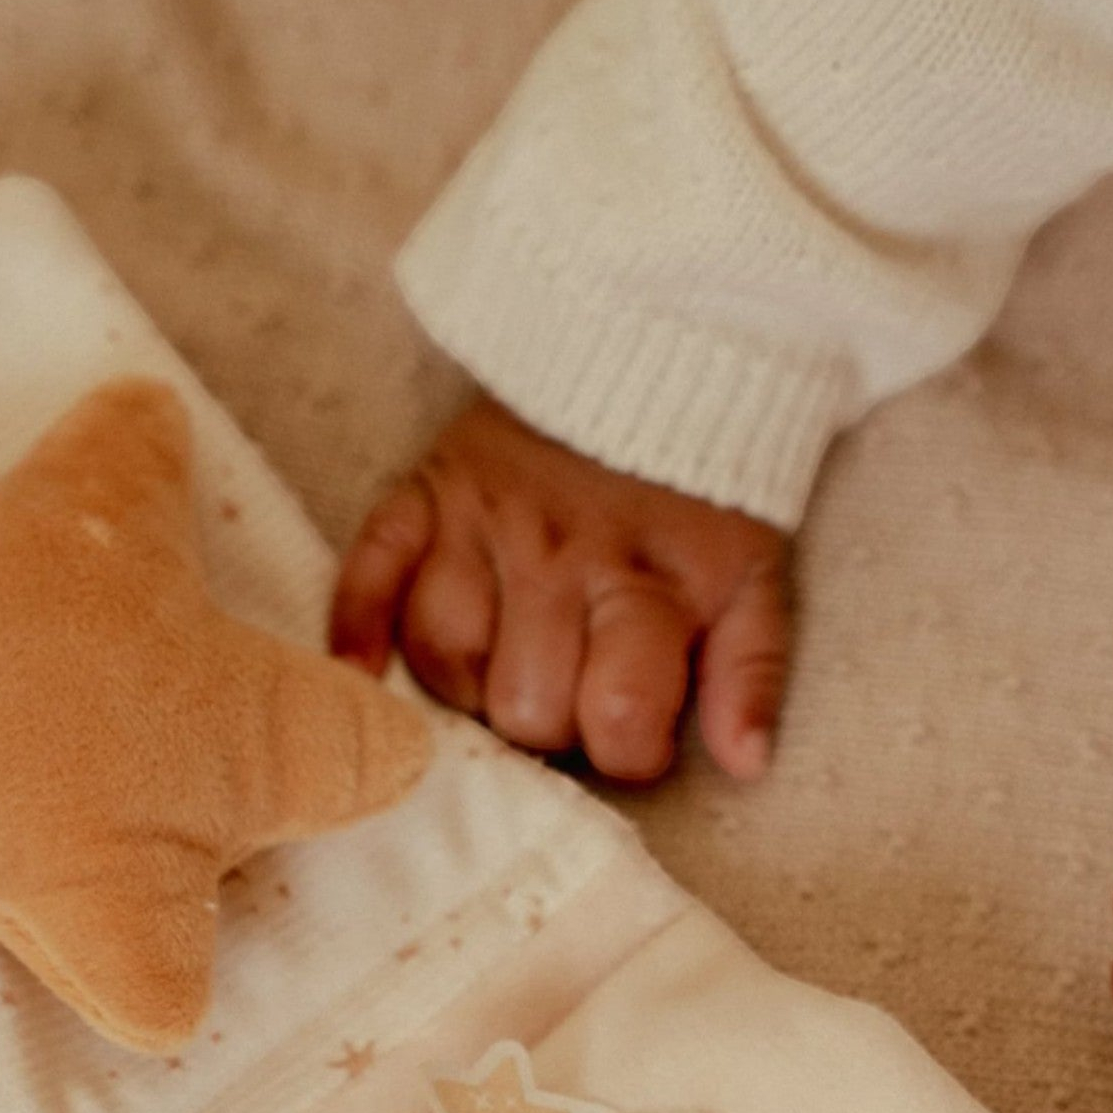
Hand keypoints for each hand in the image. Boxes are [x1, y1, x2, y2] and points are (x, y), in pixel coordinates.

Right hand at [329, 396, 789, 782]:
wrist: (649, 349)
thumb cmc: (703, 491)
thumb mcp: (756, 575)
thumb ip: (752, 670)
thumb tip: (744, 763)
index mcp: (648, 582)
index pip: (617, 716)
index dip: (626, 752)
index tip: (634, 732)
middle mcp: (558, 556)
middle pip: (521, 704)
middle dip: (547, 724)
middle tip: (568, 691)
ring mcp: (482, 522)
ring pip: (443, 655)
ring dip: (468, 686)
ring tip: (502, 671)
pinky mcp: (425, 491)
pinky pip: (369, 568)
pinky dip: (355, 624)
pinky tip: (362, 671)